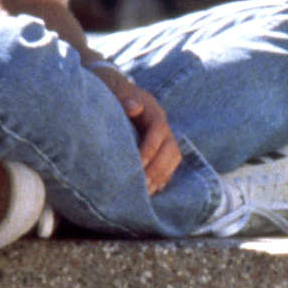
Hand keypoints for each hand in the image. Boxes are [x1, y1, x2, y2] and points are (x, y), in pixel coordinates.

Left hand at [90, 60, 181, 191]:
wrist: (118, 97)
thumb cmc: (114, 98)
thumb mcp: (117, 95)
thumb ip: (125, 100)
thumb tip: (133, 106)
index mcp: (154, 112)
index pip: (158, 131)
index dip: (151, 148)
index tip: (139, 164)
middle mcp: (163, 127)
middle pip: (171, 149)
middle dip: (158, 168)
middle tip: (142, 185)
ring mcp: (165, 139)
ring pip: (173, 159)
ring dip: (161, 176)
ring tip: (146, 192)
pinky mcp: (162, 151)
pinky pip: (169, 166)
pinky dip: (162, 179)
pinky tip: (150, 191)